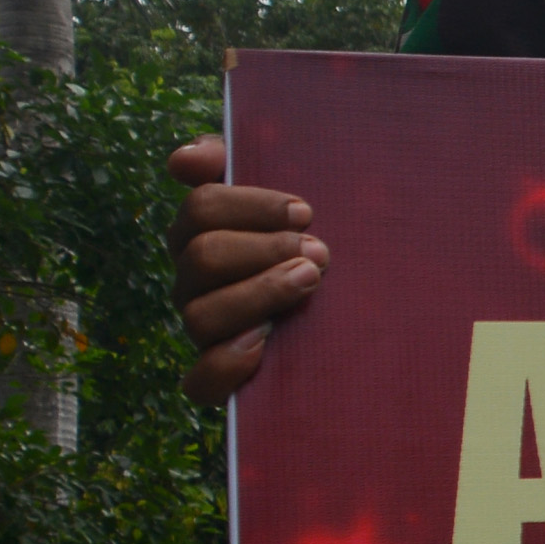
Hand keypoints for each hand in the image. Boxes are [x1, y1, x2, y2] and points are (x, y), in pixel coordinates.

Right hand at [167, 137, 327, 401]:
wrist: (360, 304)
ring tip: (311, 281)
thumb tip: (185, 160)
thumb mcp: (286, 195)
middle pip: (201, 257)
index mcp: (204, 234)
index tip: (305, 211)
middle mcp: (196, 282)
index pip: (201, 208)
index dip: (252, 206)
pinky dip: (226, 365)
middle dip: (265, 250)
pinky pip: (200, 383)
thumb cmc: (313, 237)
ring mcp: (206, 328)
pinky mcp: (222, 376)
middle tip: (319, 252)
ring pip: (199, 316)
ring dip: (258, 295)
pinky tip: (266, 342)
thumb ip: (236, 160)